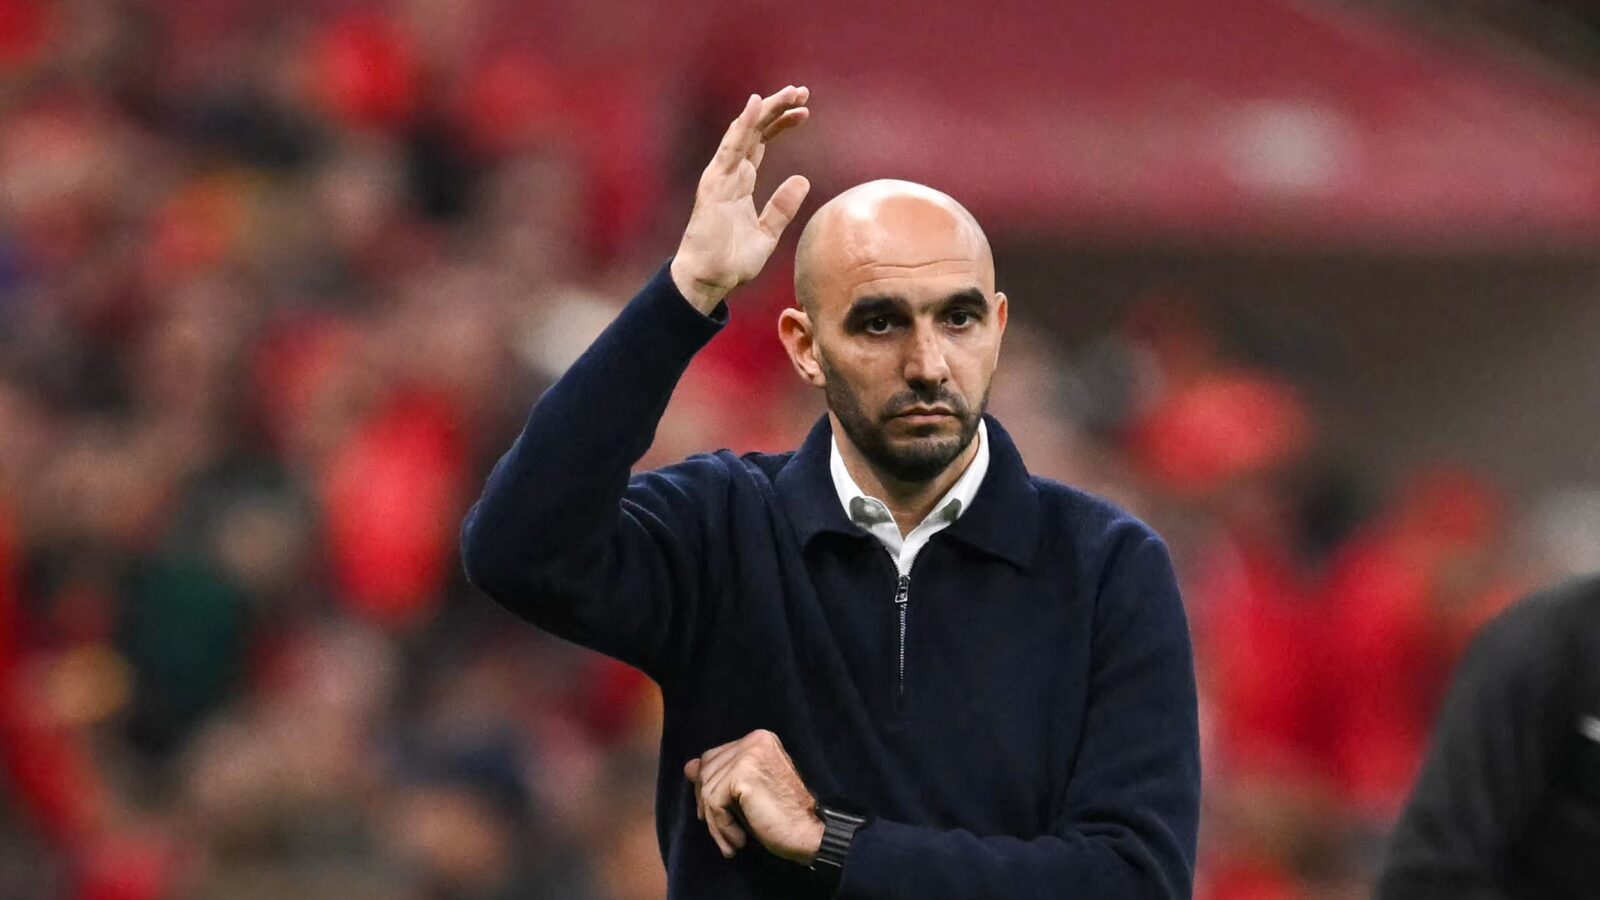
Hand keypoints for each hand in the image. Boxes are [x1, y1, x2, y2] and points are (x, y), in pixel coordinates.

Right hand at [671, 86, 811, 312]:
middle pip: (754, 131)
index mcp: (741, 182)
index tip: (804, 111)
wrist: (710, 280)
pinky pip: (730, 149)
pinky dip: (743, 126)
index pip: (761, 142)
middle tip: (802, 92)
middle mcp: (730, 174)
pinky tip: (756, 105)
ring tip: (790, 93)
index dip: (781, 124)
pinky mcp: (714, 184)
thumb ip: (782, 207)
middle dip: (777, 109)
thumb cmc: (732, 261)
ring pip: (744, 133)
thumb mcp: (767, 233)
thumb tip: (802, 180)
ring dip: (766, 110)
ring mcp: (721, 176)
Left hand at [683, 729, 824, 863]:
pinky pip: (714, 802)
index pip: (714, 758)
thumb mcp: (746, 792)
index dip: (708, 789)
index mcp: (759, 739)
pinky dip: (721, 827)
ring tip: (731, 841)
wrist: (810, 834)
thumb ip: (720, 775)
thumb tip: (688, 766)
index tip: (715, 816)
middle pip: (707, 770)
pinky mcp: (743, 774)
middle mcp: (755, 739)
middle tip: (721, 832)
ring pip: (708, 789)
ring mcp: (749, 753)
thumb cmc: (782, 816)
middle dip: (707, 804)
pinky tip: (738, 840)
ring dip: (715, 822)